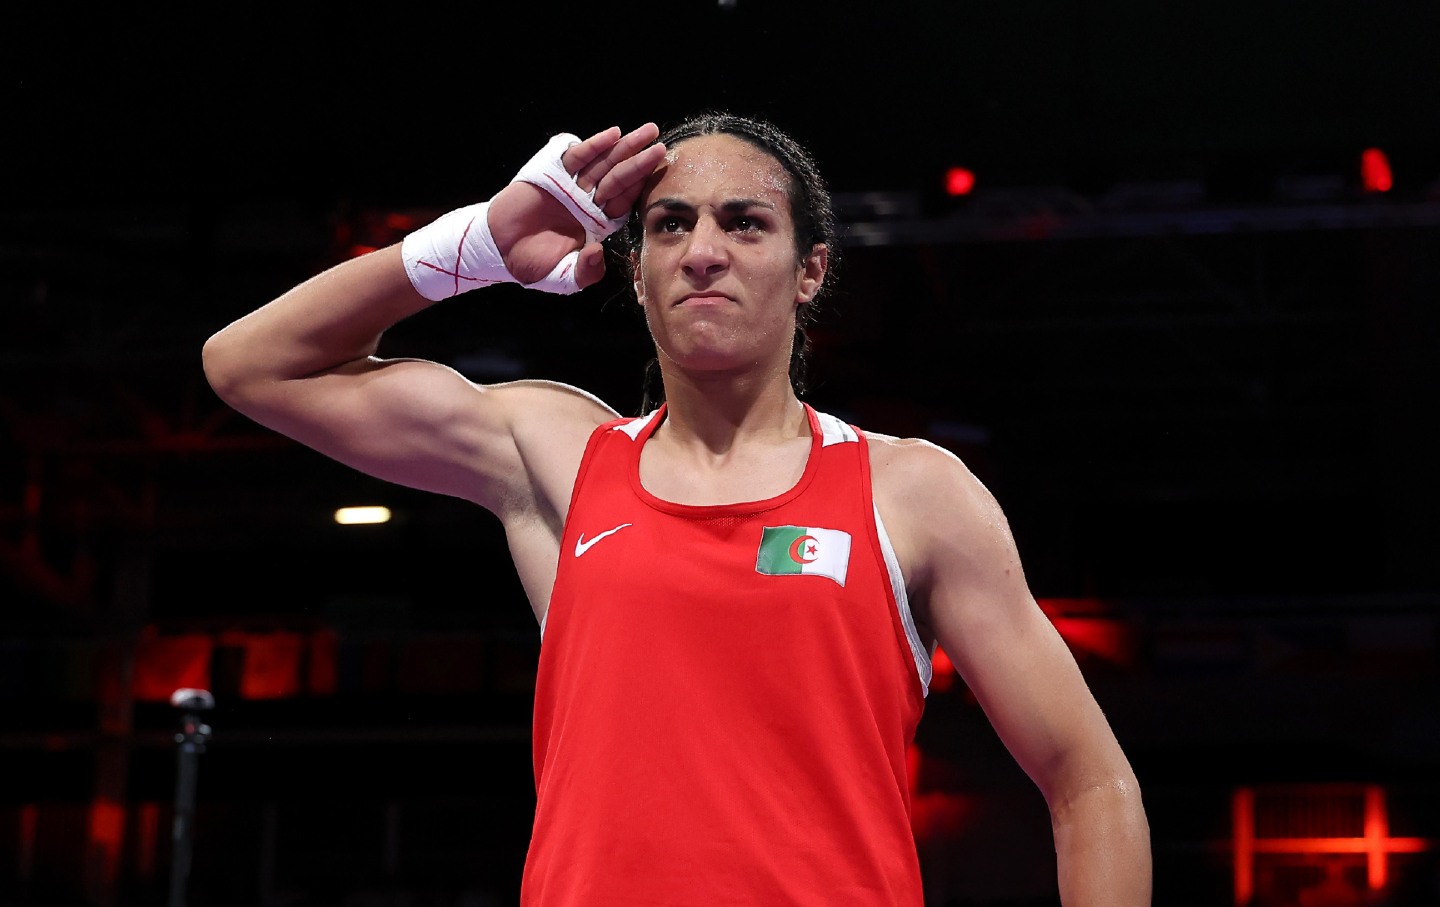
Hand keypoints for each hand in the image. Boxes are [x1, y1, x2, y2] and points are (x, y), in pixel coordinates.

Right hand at [489, 123, 666, 288]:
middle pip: (620, 178)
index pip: (624, 202)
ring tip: (647, 132)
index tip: (660, 176)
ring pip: (603, 164)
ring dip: (625, 147)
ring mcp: (572, 185)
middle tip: (661, 145)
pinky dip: (593, 146)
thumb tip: (597, 252)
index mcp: (597, 224)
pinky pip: (577, 157)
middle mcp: (589, 201)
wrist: (499, 250)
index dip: (641, 188)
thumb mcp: (564, 277)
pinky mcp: (552, 173)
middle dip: (640, 162)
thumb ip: (586, 272)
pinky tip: (612, 135)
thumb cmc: (532, 263)